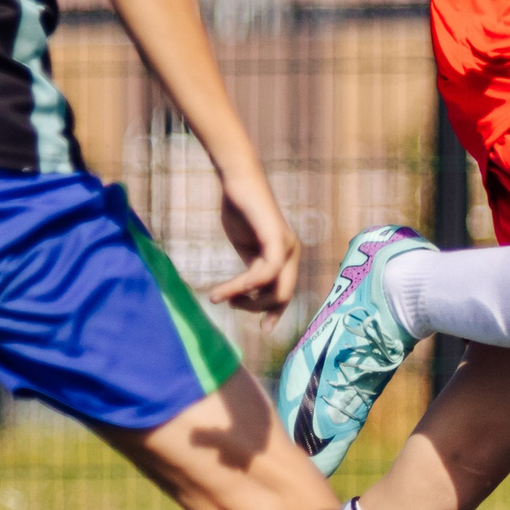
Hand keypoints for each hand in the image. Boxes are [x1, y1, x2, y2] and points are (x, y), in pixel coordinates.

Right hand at [208, 167, 300, 313]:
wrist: (237, 180)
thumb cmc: (239, 210)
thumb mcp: (247, 247)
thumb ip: (252, 268)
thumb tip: (247, 293)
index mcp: (286, 257)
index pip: (284, 293)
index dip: (274, 313)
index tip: (263, 329)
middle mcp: (292, 253)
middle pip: (281, 296)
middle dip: (258, 309)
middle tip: (232, 306)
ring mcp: (287, 245)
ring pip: (271, 288)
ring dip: (242, 297)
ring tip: (217, 298)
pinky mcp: (276, 238)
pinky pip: (266, 271)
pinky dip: (247, 284)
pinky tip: (231, 289)